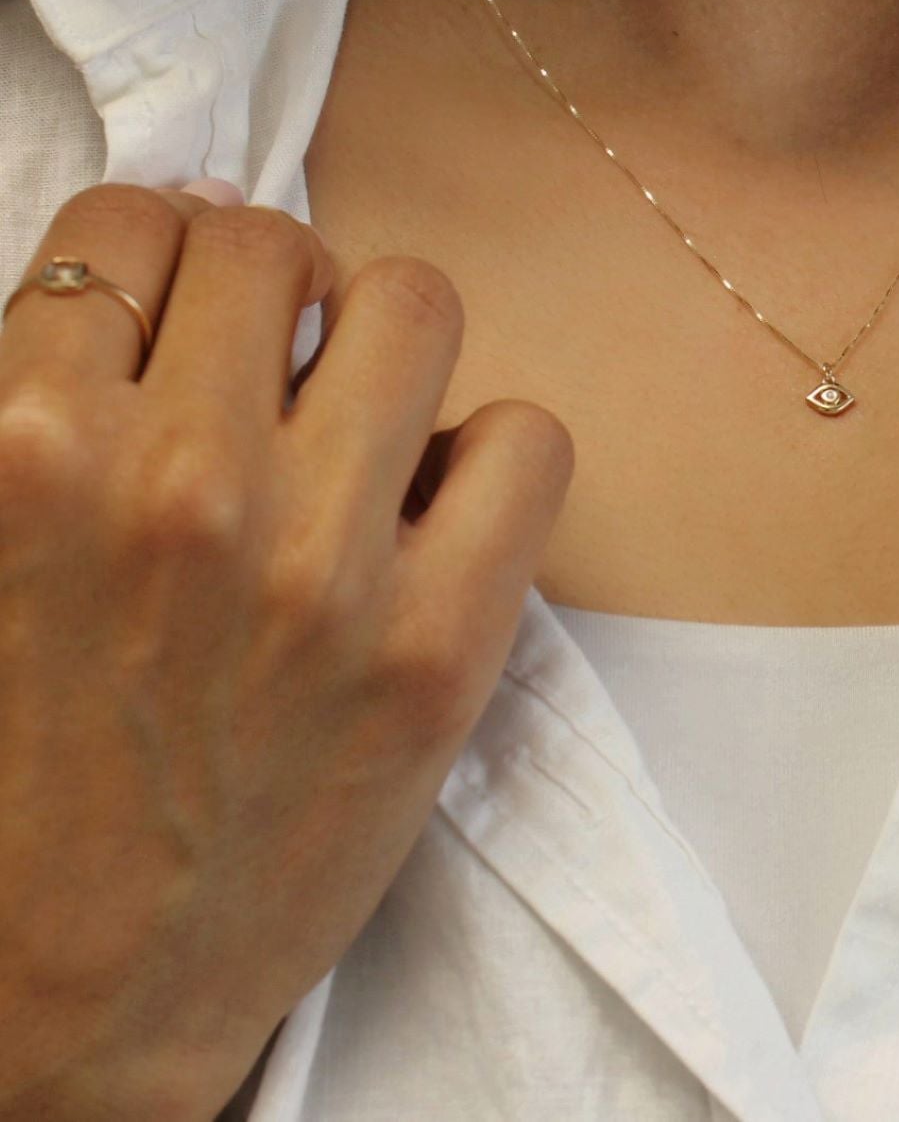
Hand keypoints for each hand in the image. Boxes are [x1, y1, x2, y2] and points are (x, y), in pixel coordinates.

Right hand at [0, 183, 573, 1120]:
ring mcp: (326, 567)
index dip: (166, 252)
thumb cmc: (14, 760)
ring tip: (361, 415)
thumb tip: (185, 223)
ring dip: (386, 341)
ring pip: (416, 304)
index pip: (135, 225)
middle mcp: (181, 487)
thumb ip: (58, 388)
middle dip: (275, 282)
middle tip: (277, 357)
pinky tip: (436, 503)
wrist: (71, 995)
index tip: (188, 303)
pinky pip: (525, 438)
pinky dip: (489, 452)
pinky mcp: (443, 647)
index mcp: (27, 449)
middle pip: (278, 244)